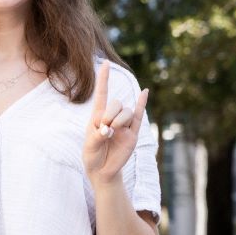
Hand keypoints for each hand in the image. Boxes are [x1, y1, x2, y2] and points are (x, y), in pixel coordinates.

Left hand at [83, 60, 148, 184]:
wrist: (102, 171)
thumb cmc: (92, 156)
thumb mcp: (89, 146)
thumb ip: (97, 136)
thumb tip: (109, 129)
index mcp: (97, 117)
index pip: (102, 94)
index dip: (103, 79)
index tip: (105, 63)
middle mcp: (112, 118)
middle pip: (116, 103)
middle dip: (110, 114)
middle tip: (105, 128)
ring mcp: (124, 125)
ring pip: (127, 112)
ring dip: (120, 120)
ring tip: (112, 132)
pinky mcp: (132, 134)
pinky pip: (139, 116)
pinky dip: (142, 104)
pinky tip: (145, 92)